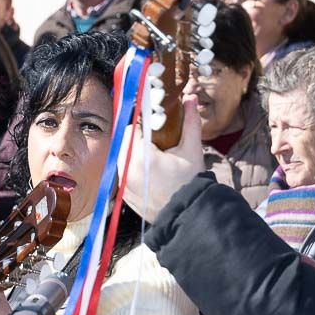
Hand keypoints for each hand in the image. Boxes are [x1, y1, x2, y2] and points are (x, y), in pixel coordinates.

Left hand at [121, 96, 205, 221]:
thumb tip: (190, 98)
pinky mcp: (125, 193)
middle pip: (124, 142)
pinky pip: (124, 172)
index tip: (156, 127)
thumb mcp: (192, 150)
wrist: (188, 216)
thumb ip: (190, 122)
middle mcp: (126, 170)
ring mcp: (124, 184)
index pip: (131, 128)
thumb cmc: (191, 183)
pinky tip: (151, 171)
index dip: (143, 125)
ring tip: (155, 156)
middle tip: (157, 142)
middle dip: (138, 138)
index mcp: (140, 157)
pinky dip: (134, 168)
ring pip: (122, 156)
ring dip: (134, 152)